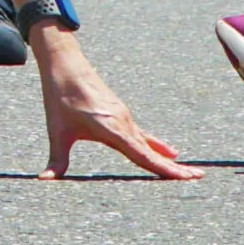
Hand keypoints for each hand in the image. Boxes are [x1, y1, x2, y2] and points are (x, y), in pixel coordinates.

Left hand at [34, 32, 195, 180]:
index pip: (143, 156)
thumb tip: (44, 180)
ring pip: (149, 143)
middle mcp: (124, 123)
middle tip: (199, 178)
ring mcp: (124, 117)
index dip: (164, 169)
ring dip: (168, 159)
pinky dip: (157, 145)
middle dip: (175, 168)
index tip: (185, 177)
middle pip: (153, 152)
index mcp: (112, 129)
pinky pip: (143, 134)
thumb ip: (57, 159)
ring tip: (187, 172)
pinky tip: (170, 152)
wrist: (66, 64)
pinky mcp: (121, 113)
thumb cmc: (60, 97)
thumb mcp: (57, 131)